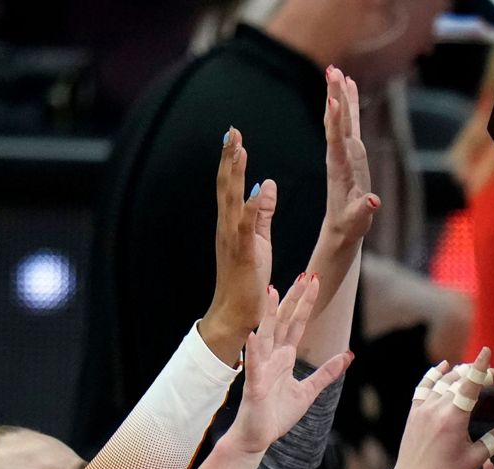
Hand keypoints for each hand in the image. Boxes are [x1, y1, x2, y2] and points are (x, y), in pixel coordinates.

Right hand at [203, 127, 276, 366]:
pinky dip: (251, 208)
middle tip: (232, 131)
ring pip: (232, 200)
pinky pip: (247, 227)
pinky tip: (257, 190)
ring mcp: (232, 240)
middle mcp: (227, 227)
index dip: (232, 161)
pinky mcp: (242, 254)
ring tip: (238, 149)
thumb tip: (267, 183)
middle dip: (229, 158)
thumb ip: (263, 212)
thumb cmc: (247, 279)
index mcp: (232, 224)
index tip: (235, 136)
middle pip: (226, 186)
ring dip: (234, 174)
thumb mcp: (259, 239)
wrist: (236, 313)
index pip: (231, 186)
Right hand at [225, 275, 353, 453]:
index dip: (305, 302)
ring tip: (272, 291)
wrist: (258, 436)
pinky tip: (254, 333)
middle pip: (284, 322)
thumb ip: (326, 373)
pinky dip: (254, 348)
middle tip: (304, 275)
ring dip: (270, 314)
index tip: (313, 281)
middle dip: (294, 299)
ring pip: (266, 335)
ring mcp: (262, 367)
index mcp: (284, 357)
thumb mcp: (309, 391)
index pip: (297, 323)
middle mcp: (272, 357)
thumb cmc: (278, 413)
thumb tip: (347, 355)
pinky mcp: (254, 383)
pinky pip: (254, 363)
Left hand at [320, 68, 378, 251]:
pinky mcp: (353, 151)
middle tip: (332, 71)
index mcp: (339, 168)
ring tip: (338, 70)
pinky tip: (349, 87)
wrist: (342, 226)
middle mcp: (340, 155)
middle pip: (336, 121)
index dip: (334, 121)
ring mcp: (346, 151)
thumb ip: (364, 210)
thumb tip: (374, 201)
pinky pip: (350, 123)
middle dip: (335, 96)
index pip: (335, 140)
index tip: (332, 100)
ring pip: (342, 118)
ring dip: (340, 94)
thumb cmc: (350, 225)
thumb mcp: (357, 221)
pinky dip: (350, 104)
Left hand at [386, 348, 493, 468]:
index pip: (471, 383)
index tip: (488, 351)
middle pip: (462, 378)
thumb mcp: (475, 458)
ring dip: (463, 372)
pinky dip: (436, 374)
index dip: (482, 366)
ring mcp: (423, 408)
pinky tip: (445, 366)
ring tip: (479, 372)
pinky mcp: (415, 411)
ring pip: (445, 379)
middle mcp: (437, 407)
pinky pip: (425, 385)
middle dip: (483, 373)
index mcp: (454, 417)